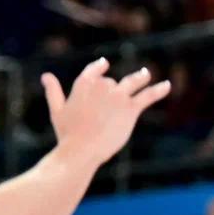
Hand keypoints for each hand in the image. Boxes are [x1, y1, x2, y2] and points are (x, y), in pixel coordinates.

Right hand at [41, 58, 170, 166]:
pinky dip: (159, 90)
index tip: (104, 64)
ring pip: (133, 81)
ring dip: (141, 77)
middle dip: (112, 93)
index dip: (100, 67)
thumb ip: (54, 91)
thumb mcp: (57, 110)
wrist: (81, 150)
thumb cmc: (67, 134)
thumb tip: (46, 75)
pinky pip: (148, 95)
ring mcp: (118, 95)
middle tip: (108, 109)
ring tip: (145, 74)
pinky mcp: (131, 108)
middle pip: (112, 84)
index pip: (95, 71)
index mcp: (84, 83)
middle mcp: (103, 85)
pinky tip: (167, 85)